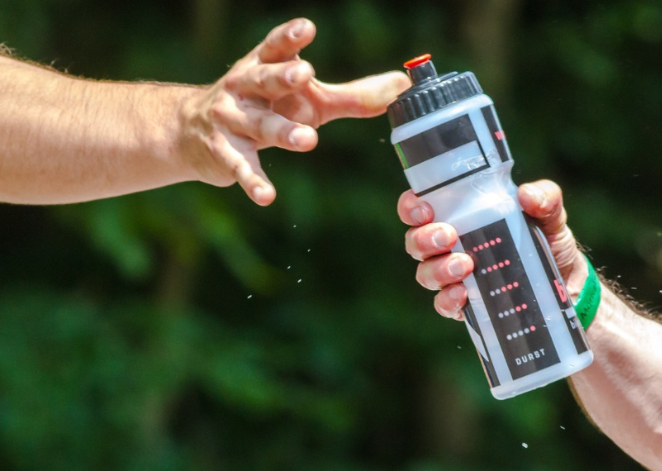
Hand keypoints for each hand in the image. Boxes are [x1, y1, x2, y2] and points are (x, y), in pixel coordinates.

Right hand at [182, 18, 410, 205]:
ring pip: (259, 125)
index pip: (276, 47)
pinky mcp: (223, 152)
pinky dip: (254, 181)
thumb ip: (353, 95)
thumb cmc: (266, 107)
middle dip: (283, 76)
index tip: (307, 29)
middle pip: (265, 79)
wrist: (192, 132)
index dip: (290, 37)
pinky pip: (242, 166)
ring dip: (282, 131)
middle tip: (305, 74)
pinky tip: (267, 196)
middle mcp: (243, 87)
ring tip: (308, 140)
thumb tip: (402, 85)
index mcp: (264, 65)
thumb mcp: (308, 99)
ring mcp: (230, 119)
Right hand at [397, 179, 587, 319]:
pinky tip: (463, 294)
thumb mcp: (550, 214)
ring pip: (425, 273)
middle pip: (415, 242)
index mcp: (459, 216)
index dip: (411, 207)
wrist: (567, 282)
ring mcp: (454, 278)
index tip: (425, 209)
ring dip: (438, 269)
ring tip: (465, 265)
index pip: (419, 208)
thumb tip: (527, 195)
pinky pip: (444, 305)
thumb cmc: (548, 239)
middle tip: (448, 236)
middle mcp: (449, 247)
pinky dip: (448, 300)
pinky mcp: (466, 305)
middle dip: (424, 239)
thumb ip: (544, 198)